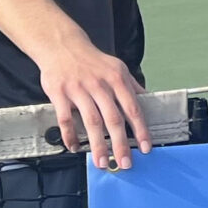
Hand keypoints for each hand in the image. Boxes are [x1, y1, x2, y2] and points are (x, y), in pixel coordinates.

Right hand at [34, 39, 151, 169]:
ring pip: (91, 122)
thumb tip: (148, 100)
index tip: (146, 147)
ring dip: (97, 145)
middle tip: (125, 162)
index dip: (140, 130)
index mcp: (116, 79)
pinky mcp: (60, 93)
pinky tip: (75, 147)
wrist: (61, 45)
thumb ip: (131, 86)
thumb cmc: (91, 60)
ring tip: (102, 162)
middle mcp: (99, 85)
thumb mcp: (117, 67)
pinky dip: (70, 135)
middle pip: (113, 119)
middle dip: (121, 144)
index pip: (133, 108)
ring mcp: (79, 89)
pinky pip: (66, 119)